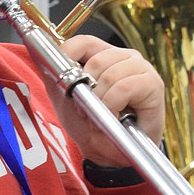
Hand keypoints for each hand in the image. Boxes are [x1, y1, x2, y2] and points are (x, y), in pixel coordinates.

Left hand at [48, 34, 164, 166]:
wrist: (108, 153)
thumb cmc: (90, 125)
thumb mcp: (64, 97)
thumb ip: (54, 75)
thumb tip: (41, 56)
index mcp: (104, 54)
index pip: (84, 41)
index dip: (70, 55)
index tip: (64, 79)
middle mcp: (124, 57)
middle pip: (97, 59)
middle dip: (85, 89)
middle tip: (85, 109)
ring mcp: (141, 68)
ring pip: (110, 75)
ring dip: (99, 101)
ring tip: (101, 115)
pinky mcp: (153, 83)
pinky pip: (123, 88)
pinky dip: (113, 105)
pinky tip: (115, 116)